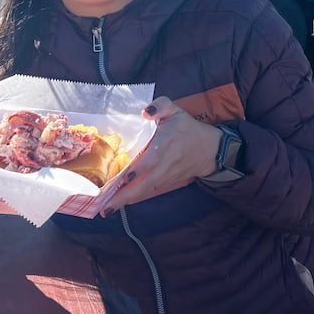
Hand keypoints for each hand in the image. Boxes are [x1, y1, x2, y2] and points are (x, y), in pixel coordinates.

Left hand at [100, 97, 221, 214]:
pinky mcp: (165, 182)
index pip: (152, 158)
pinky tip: (118, 201)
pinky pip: (147, 191)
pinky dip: (133, 197)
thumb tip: (145, 112)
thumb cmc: (187, 128)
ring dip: (126, 200)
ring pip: (144, 190)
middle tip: (105, 206)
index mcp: (166, 143)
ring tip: (106, 208)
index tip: (124, 177)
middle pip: (145, 182)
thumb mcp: (175, 110)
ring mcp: (165, 176)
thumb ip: (160, 105)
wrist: (208, 150)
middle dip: (125, 195)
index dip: (139, 168)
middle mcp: (165, 163)